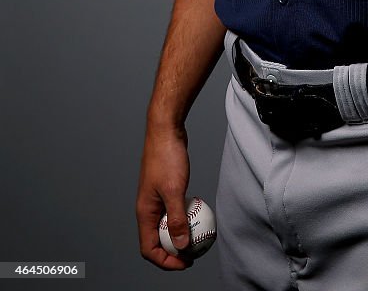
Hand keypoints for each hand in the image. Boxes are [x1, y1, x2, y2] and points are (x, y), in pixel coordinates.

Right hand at [136, 124, 192, 269]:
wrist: (165, 130)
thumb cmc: (166, 157)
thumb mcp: (175, 190)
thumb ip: (178, 219)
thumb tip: (182, 246)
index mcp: (144, 212)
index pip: (149, 249)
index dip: (166, 261)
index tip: (185, 262)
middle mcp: (147, 209)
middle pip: (157, 241)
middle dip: (174, 251)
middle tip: (194, 254)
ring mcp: (156, 199)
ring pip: (166, 226)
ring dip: (180, 235)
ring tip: (198, 238)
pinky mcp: (165, 190)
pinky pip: (173, 212)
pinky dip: (184, 218)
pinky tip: (197, 215)